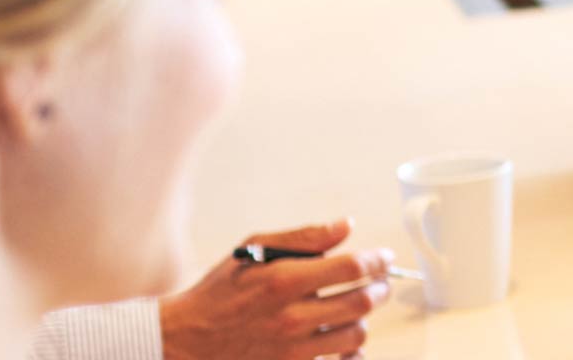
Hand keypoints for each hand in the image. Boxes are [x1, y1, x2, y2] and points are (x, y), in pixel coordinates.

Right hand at [158, 220, 393, 359]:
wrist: (188, 338)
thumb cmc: (221, 290)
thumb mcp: (254, 251)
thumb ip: (304, 238)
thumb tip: (346, 226)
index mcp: (282, 280)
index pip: (352, 268)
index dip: (377, 260)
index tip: (383, 258)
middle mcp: (290, 316)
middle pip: (362, 302)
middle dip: (381, 288)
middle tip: (381, 281)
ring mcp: (292, 348)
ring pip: (356, 334)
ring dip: (365, 318)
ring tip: (359, 306)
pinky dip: (352, 353)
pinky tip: (347, 340)